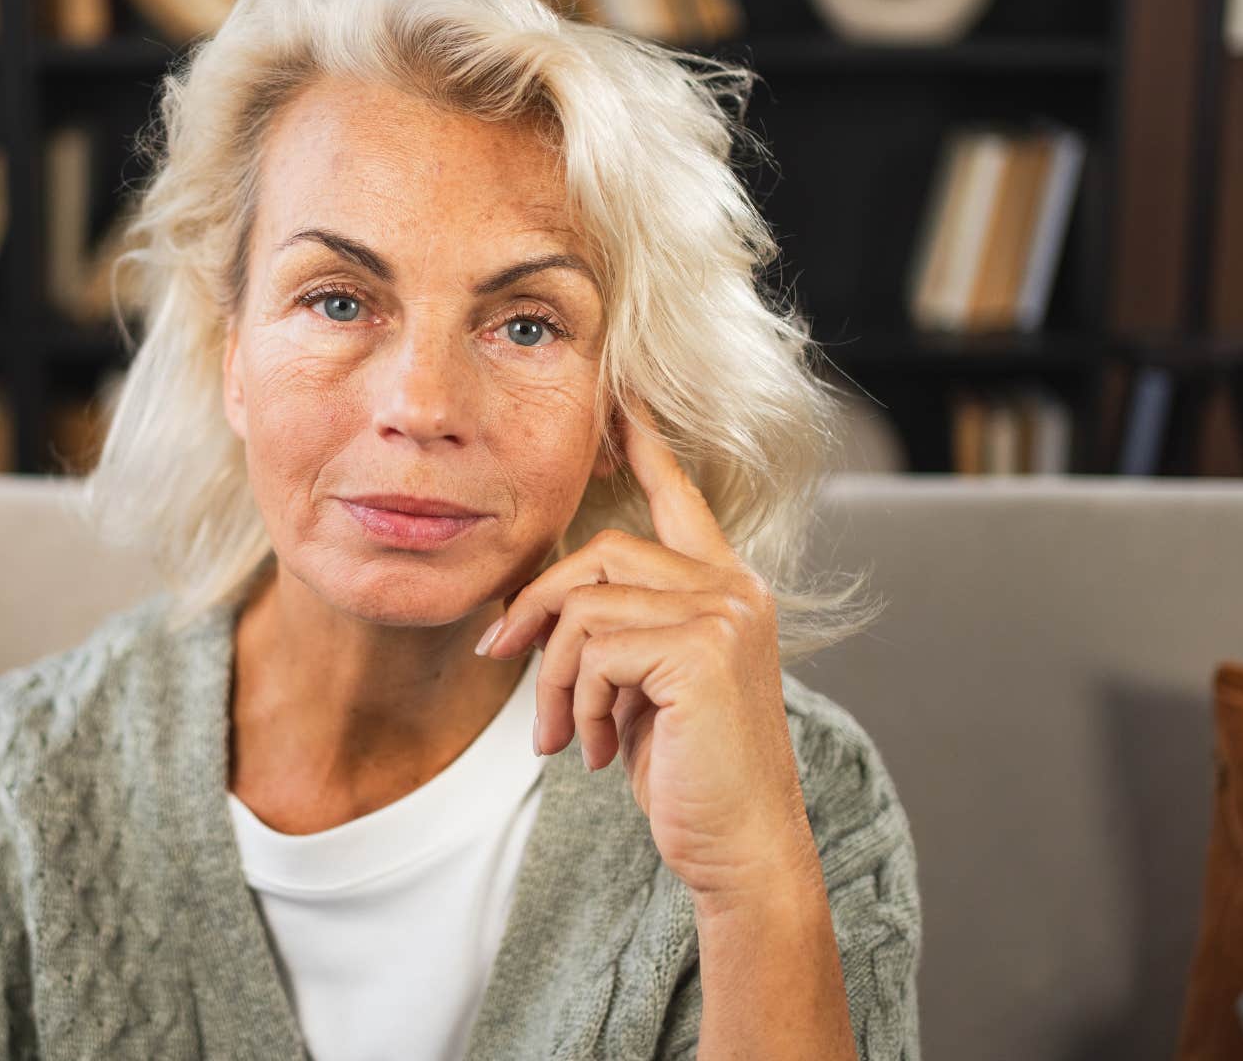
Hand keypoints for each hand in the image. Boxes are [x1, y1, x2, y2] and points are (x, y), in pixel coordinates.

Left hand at [476, 406, 819, 904]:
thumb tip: (539, 608)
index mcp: (727, 588)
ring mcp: (724, 615)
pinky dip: (578, 704)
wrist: (739, 845)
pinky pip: (593, 649)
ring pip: (584, 606)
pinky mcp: (701, 650)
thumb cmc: (690, 773)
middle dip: (536, 607)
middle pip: (600, 553)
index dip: (645, 446)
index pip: (679, 497)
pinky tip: (598, 751)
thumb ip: (618, 633)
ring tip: (565, 736)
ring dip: (556, 680)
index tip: (618, 398)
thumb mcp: (647, 688)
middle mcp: (735, 588)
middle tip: (503, 659)